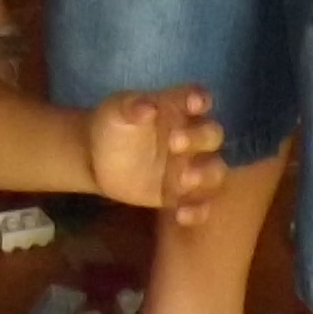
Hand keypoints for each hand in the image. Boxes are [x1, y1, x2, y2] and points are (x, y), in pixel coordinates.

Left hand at [82, 86, 225, 228]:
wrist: (97, 159)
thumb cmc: (113, 125)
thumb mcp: (116, 112)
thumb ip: (132, 107)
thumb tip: (147, 106)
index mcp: (177, 108)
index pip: (197, 98)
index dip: (200, 99)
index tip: (195, 103)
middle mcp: (192, 136)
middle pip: (211, 134)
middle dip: (198, 139)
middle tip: (174, 143)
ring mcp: (191, 166)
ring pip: (214, 170)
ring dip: (205, 175)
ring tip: (184, 181)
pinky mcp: (183, 194)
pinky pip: (200, 202)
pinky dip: (197, 210)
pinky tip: (181, 215)